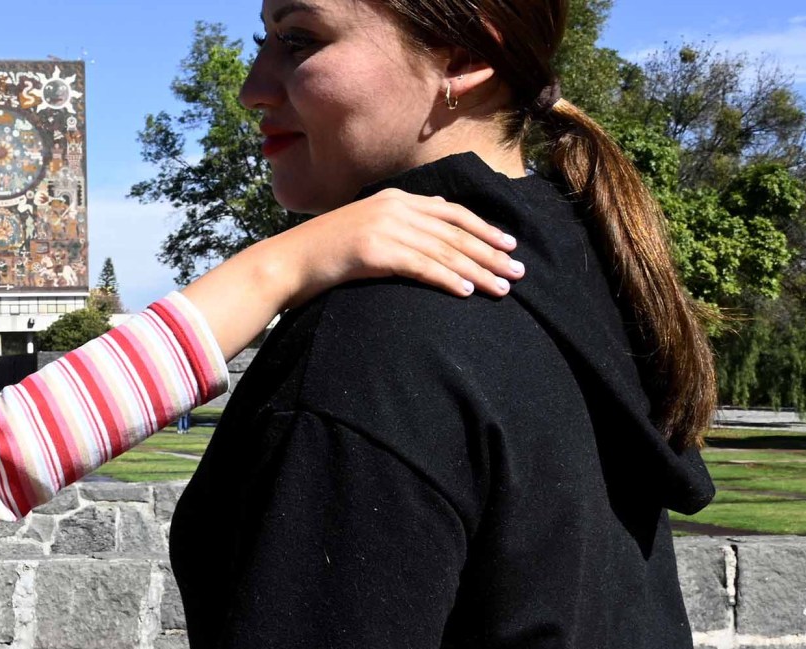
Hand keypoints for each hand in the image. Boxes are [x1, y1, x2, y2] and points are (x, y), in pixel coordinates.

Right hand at [264, 188, 521, 305]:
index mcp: (394, 198)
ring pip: (444, 250)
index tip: (509, 245)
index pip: (451, 211)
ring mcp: (383, 227)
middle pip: (455, 231)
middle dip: (491, 252)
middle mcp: (394, 207)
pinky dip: (448, 279)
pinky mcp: (374, 251)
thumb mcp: (364, 228)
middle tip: (519, 271)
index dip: (484, 228)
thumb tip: (430, 228)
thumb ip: (397, 224)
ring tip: (502, 288)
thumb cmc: (325, 253)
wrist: (286, 261)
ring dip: (478, 271)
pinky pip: (421, 267)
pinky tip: (467, 292)